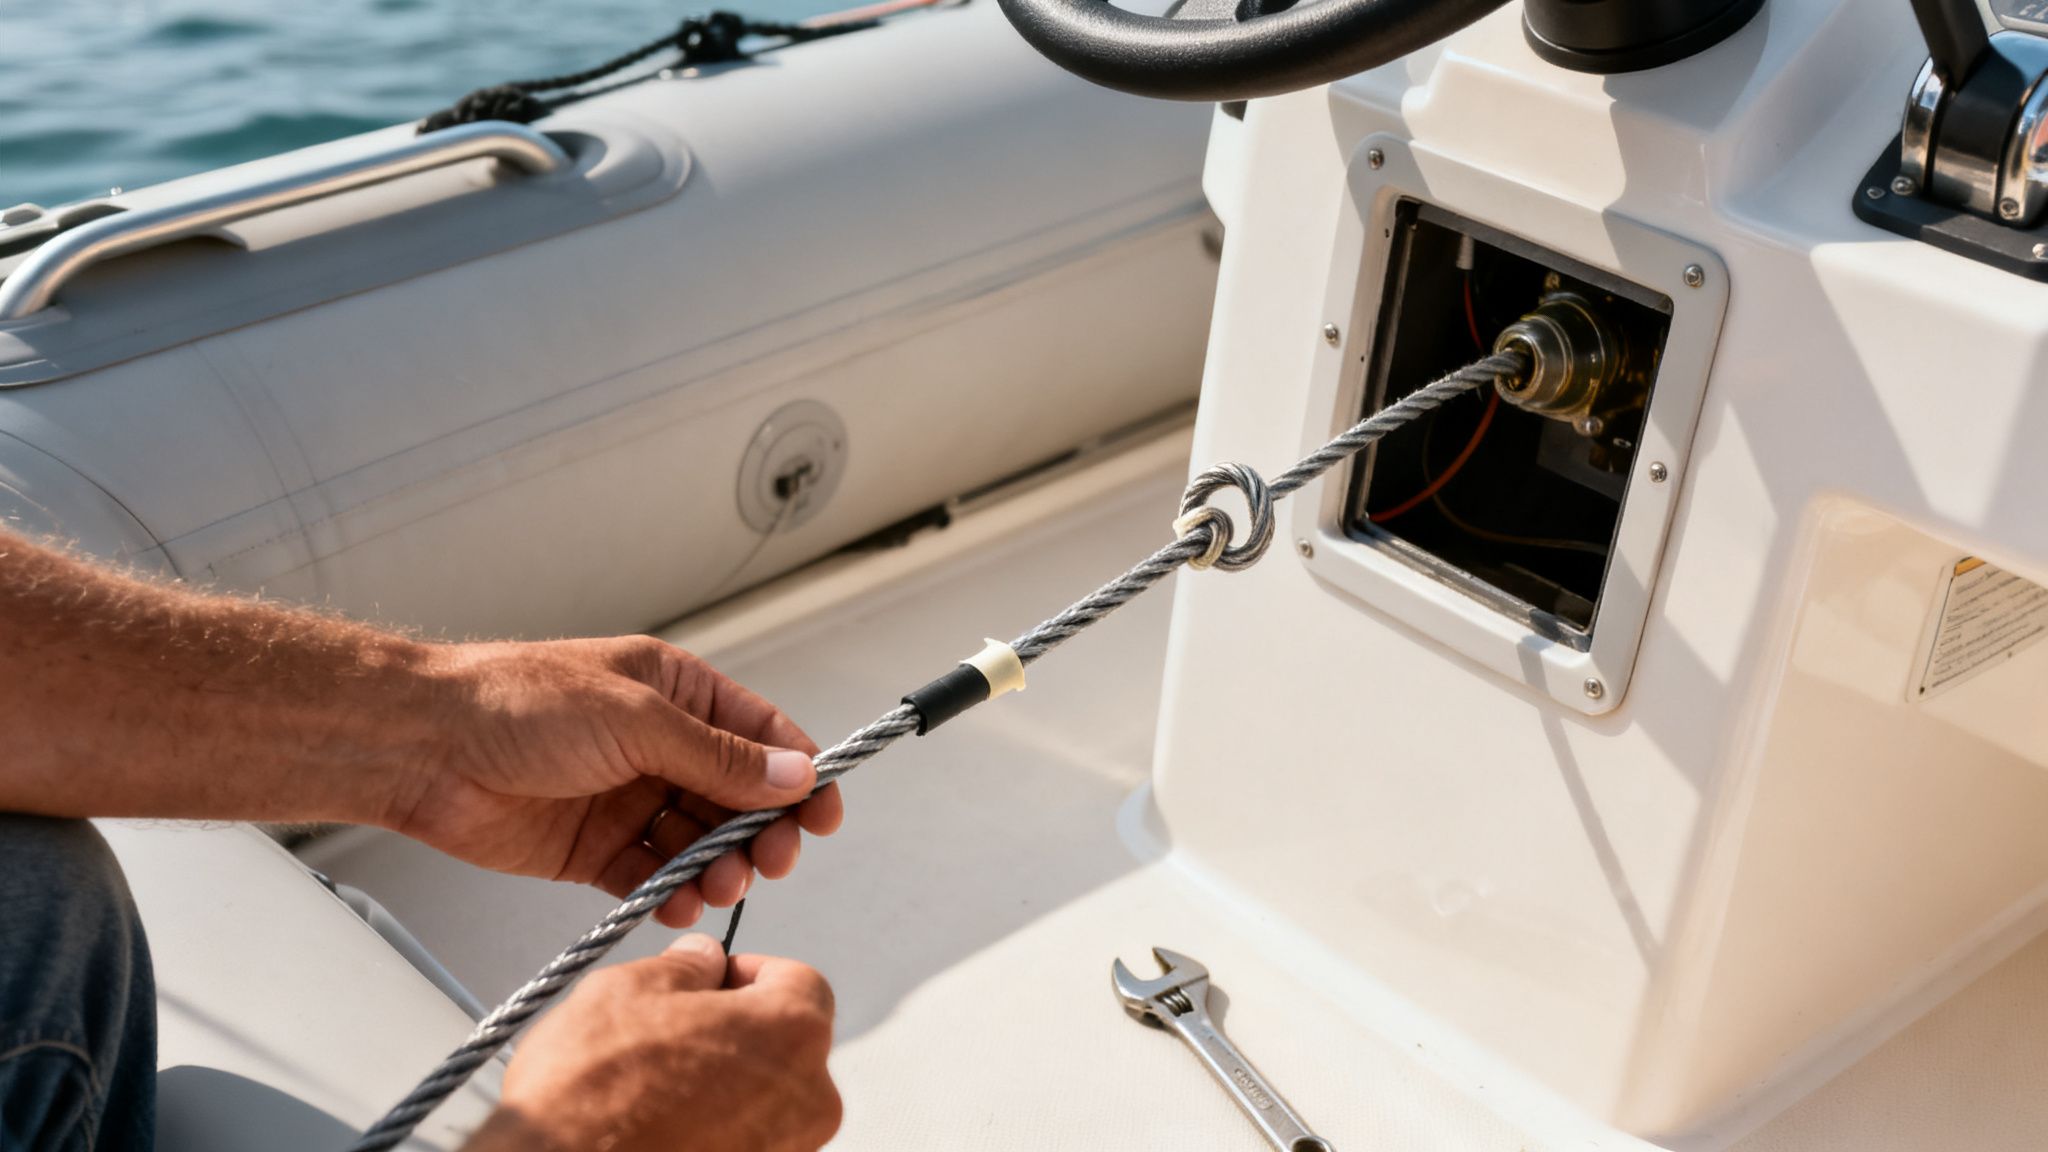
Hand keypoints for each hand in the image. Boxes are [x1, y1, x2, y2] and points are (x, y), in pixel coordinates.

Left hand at [388, 636, 841, 926]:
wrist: (422, 748)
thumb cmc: (517, 703)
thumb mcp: (636, 719)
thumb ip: (717, 756)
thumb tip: (793, 775)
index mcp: (673, 691)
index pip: (759, 734)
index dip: (799, 773)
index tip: (826, 814)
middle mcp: (656, 744)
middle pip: (736, 795)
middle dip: (762, 829)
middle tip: (776, 857)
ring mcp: (625, 798)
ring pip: (698, 842)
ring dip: (718, 866)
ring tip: (720, 883)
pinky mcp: (592, 849)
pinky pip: (651, 876)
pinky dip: (671, 894)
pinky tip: (677, 904)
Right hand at [466, 935, 841, 1151]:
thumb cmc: (591, 1089)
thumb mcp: (631, 990)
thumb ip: (687, 966)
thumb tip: (705, 958)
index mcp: (793, 1031)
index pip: (800, 982)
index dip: (751, 972)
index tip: (714, 978)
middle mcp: (809, 1098)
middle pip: (789, 1043)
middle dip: (739, 1030)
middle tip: (679, 1030)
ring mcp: (788, 1149)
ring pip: (769, 1097)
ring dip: (728, 1081)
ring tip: (662, 1082)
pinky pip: (748, 1140)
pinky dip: (717, 1127)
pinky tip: (664, 1122)